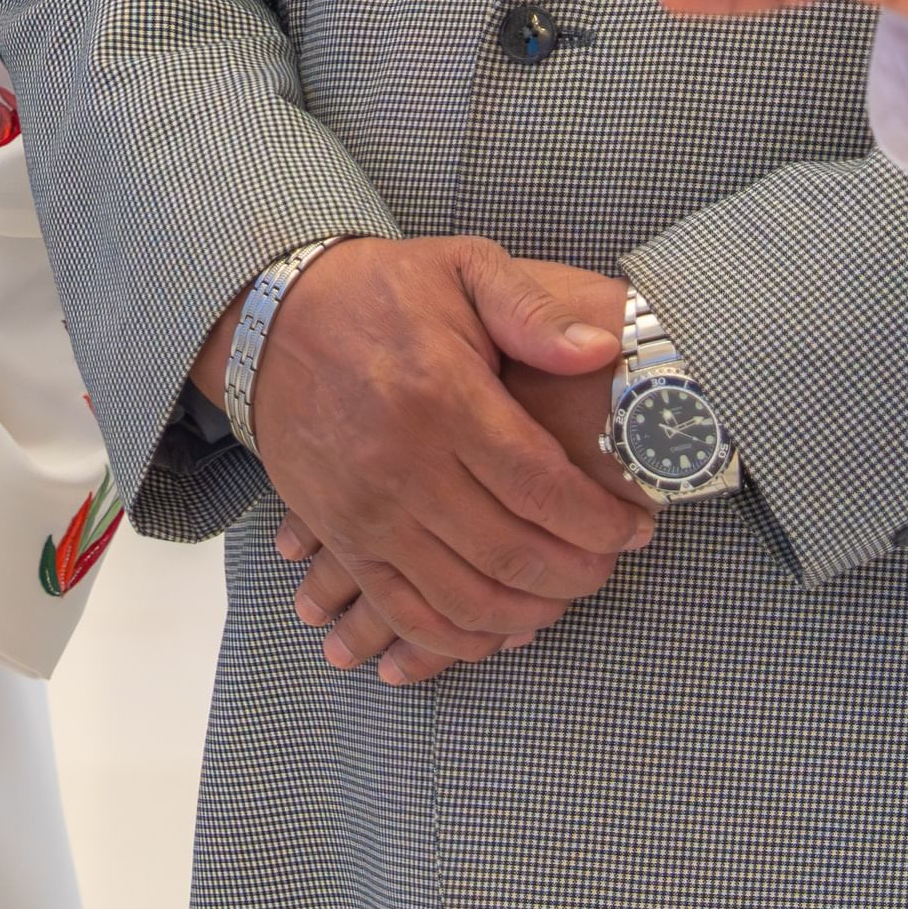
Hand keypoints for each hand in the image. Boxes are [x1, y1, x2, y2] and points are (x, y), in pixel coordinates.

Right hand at [223, 238, 643, 684]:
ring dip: (528, 612)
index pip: (540, 485)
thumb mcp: (463, 269)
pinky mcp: (338, 535)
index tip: (637, 528)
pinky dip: (457, 639)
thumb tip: (604, 350)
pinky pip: (403, 611)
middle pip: (510, 552)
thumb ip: (534, 311)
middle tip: (610, 566)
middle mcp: (402, 464)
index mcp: (443, 398)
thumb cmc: (381, 292)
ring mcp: (365, 511)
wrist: (270, 318)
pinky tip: (499, 630)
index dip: (599, 520)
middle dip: (577, 573)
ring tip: (565, 596)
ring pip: (463, 597)